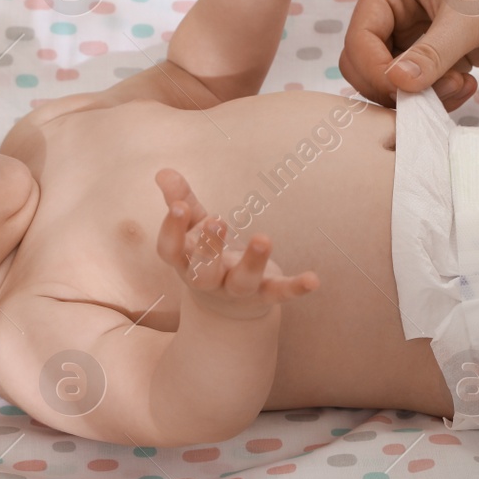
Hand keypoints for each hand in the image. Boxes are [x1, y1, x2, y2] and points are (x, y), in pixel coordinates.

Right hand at [155, 168, 319, 318]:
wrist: (227, 307)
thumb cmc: (205, 255)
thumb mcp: (193, 227)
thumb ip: (180, 200)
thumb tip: (163, 171)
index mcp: (185, 262)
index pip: (170, 251)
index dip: (172, 231)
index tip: (179, 207)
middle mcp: (209, 281)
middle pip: (203, 273)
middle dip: (209, 249)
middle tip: (217, 221)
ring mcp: (237, 290)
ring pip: (243, 281)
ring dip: (253, 261)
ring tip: (263, 238)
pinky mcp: (266, 295)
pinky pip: (280, 293)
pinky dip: (296, 287)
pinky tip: (314, 280)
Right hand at [338, 0, 478, 110]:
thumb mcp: (471, 16)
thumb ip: (432, 53)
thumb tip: (397, 84)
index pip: (357, 43)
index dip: (376, 73)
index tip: (411, 90)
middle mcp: (393, 8)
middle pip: (365, 67)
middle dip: (398, 88)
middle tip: (438, 93)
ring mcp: (414, 32)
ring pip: (392, 82)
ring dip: (420, 95)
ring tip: (462, 86)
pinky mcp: (438, 51)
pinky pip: (419, 87)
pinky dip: (437, 95)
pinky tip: (469, 84)